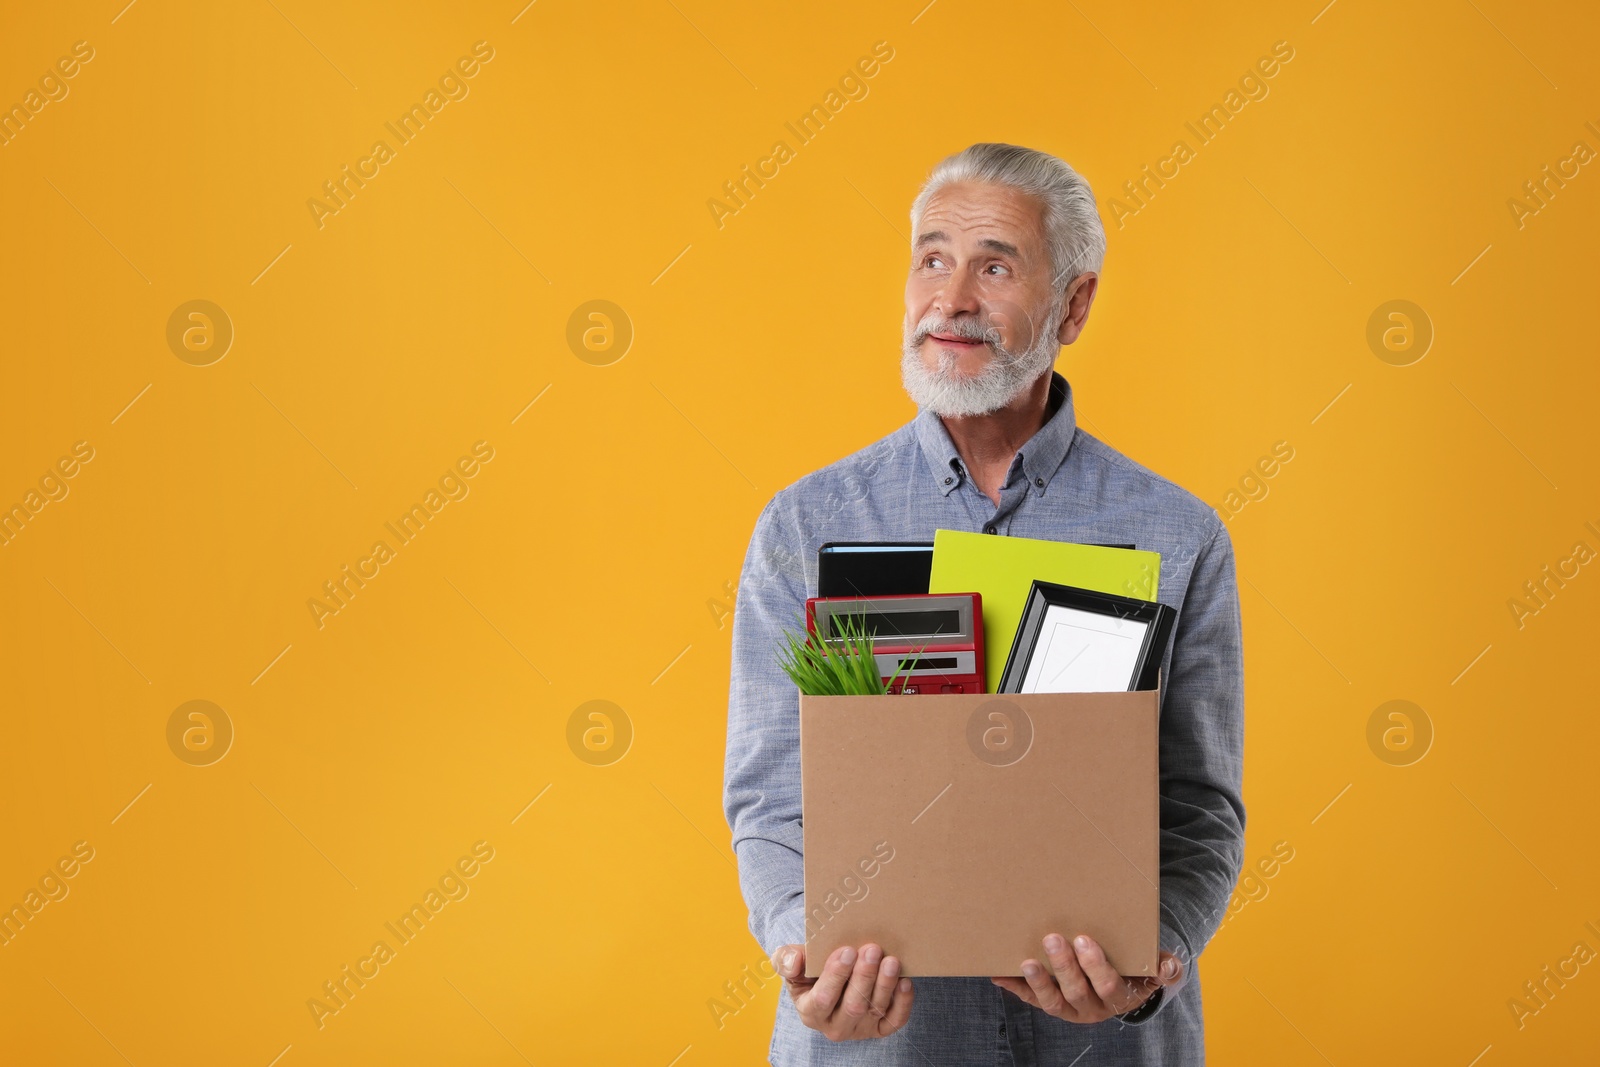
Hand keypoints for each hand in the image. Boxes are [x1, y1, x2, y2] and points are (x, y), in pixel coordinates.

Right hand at [773, 942, 914, 1040]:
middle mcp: (835, 1026)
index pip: (823, 998)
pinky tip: (905, 981)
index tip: (847, 951)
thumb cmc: (809, 970)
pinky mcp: (879, 1028)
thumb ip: (786, 960)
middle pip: (853, 1006)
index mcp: (810, 1011)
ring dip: (885, 984)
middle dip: (864, 976)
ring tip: (891, 960)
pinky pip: (894, 1021)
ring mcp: (859, 1029)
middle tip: (872, 950)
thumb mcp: (790, 962)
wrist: (828, 979)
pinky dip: (903, 1003)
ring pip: (875, 1009)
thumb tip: (795, 961)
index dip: (836, 975)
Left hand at [990, 934, 1181, 1023]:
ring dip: (1039, 982)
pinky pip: (1030, 999)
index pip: (1107, 984)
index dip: (1095, 965)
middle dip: (1064, 967)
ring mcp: (1069, 1008)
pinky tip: (998, 974)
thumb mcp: (1153, 969)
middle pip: (1077, 991)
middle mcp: (1092, 1008)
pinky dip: (1014, 987)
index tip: (1083, 939)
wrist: (1120, 986)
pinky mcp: (1050, 1002)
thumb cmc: (1135, 969)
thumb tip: (1169, 965)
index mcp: (1118, 997)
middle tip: (1053, 939)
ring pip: (1052, 1002)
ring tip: (1026, 962)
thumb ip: (1164, 967)